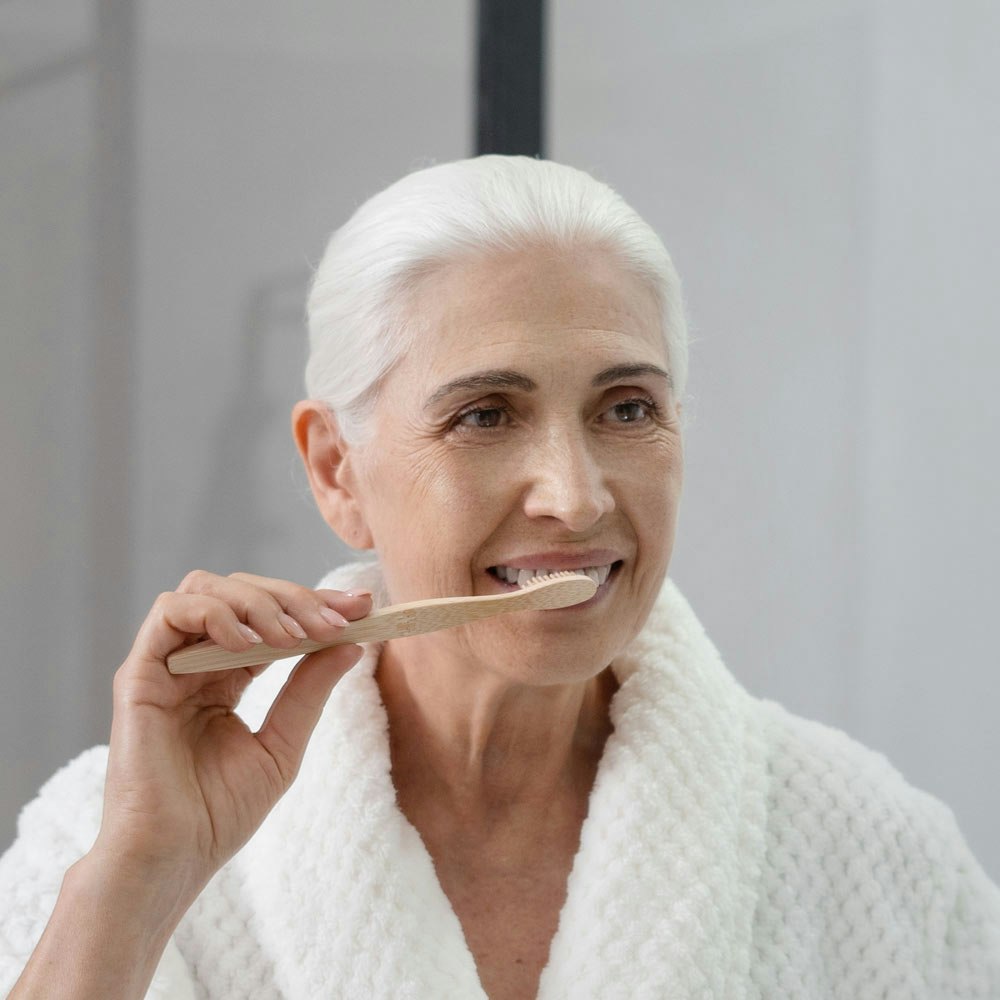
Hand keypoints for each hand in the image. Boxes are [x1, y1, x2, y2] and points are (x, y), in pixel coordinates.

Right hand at [91, 570, 370, 901]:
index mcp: (226, 675)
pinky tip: (249, 643)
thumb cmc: (219, 813)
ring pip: (207, 588)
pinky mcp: (138, 673)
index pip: (270, 617)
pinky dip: (215, 613)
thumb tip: (352, 642)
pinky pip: (170, 611)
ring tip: (293, 637)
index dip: (315, 603)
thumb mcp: (282, 744)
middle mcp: (194, 661)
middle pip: (242, 592)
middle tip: (336, 620)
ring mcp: (165, 664)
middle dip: (296, 597)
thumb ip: (309, 690)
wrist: (172, 859)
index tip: (361, 607)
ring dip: (259, 602)